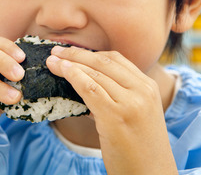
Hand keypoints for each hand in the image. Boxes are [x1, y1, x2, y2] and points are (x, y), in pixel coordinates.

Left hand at [47, 47, 176, 174]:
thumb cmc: (138, 149)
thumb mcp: (134, 114)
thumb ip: (116, 96)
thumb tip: (83, 83)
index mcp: (148, 87)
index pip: (116, 59)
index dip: (89, 52)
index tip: (71, 51)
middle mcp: (142, 90)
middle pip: (104, 61)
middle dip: (76, 53)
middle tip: (56, 50)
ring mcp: (131, 102)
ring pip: (95, 72)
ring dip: (70, 63)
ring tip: (52, 61)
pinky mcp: (116, 116)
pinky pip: (90, 89)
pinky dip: (74, 76)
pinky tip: (62, 72)